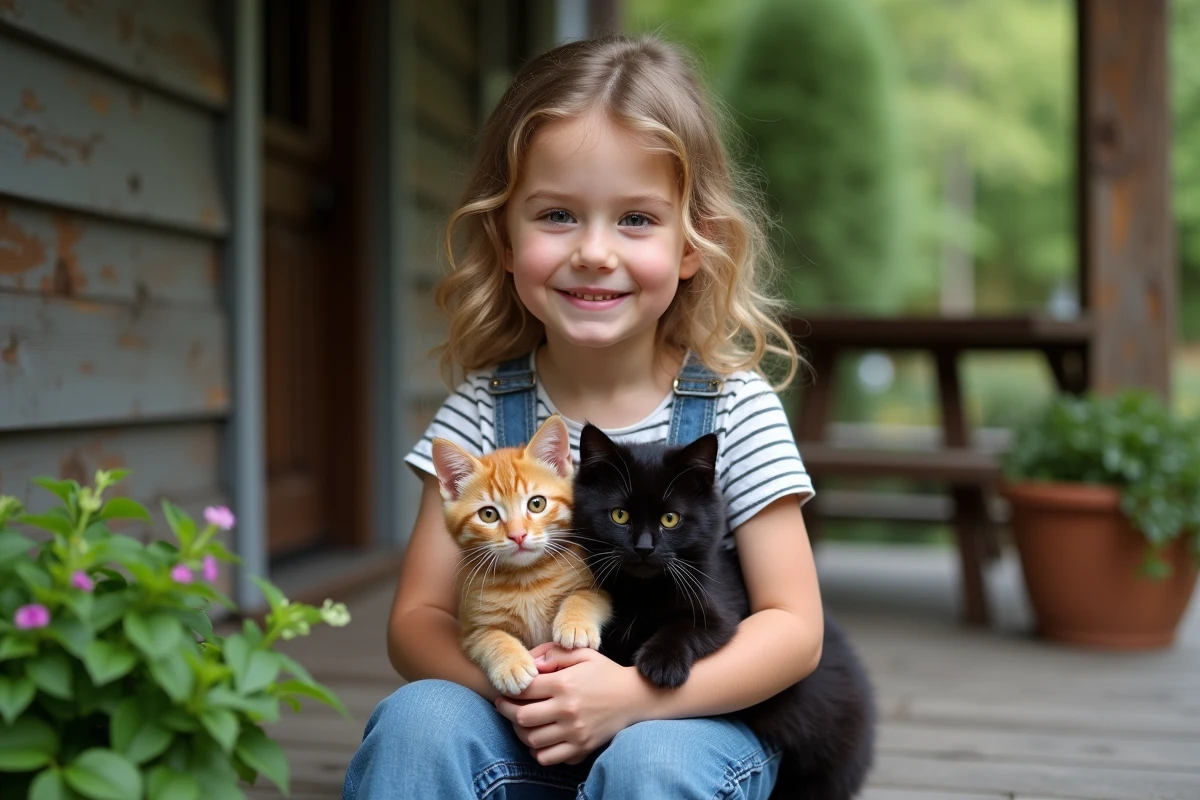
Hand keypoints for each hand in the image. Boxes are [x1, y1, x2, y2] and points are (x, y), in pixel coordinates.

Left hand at [494, 645, 651, 765]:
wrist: (636, 698)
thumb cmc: (607, 673)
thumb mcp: (584, 654)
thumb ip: (556, 654)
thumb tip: (532, 662)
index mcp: (564, 684)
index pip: (524, 690)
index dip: (510, 690)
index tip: (506, 691)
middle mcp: (567, 709)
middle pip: (522, 717)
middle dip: (508, 712)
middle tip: (505, 707)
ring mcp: (574, 732)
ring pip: (532, 740)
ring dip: (521, 732)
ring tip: (521, 724)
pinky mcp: (581, 748)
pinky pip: (548, 757)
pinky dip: (538, 751)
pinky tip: (540, 740)